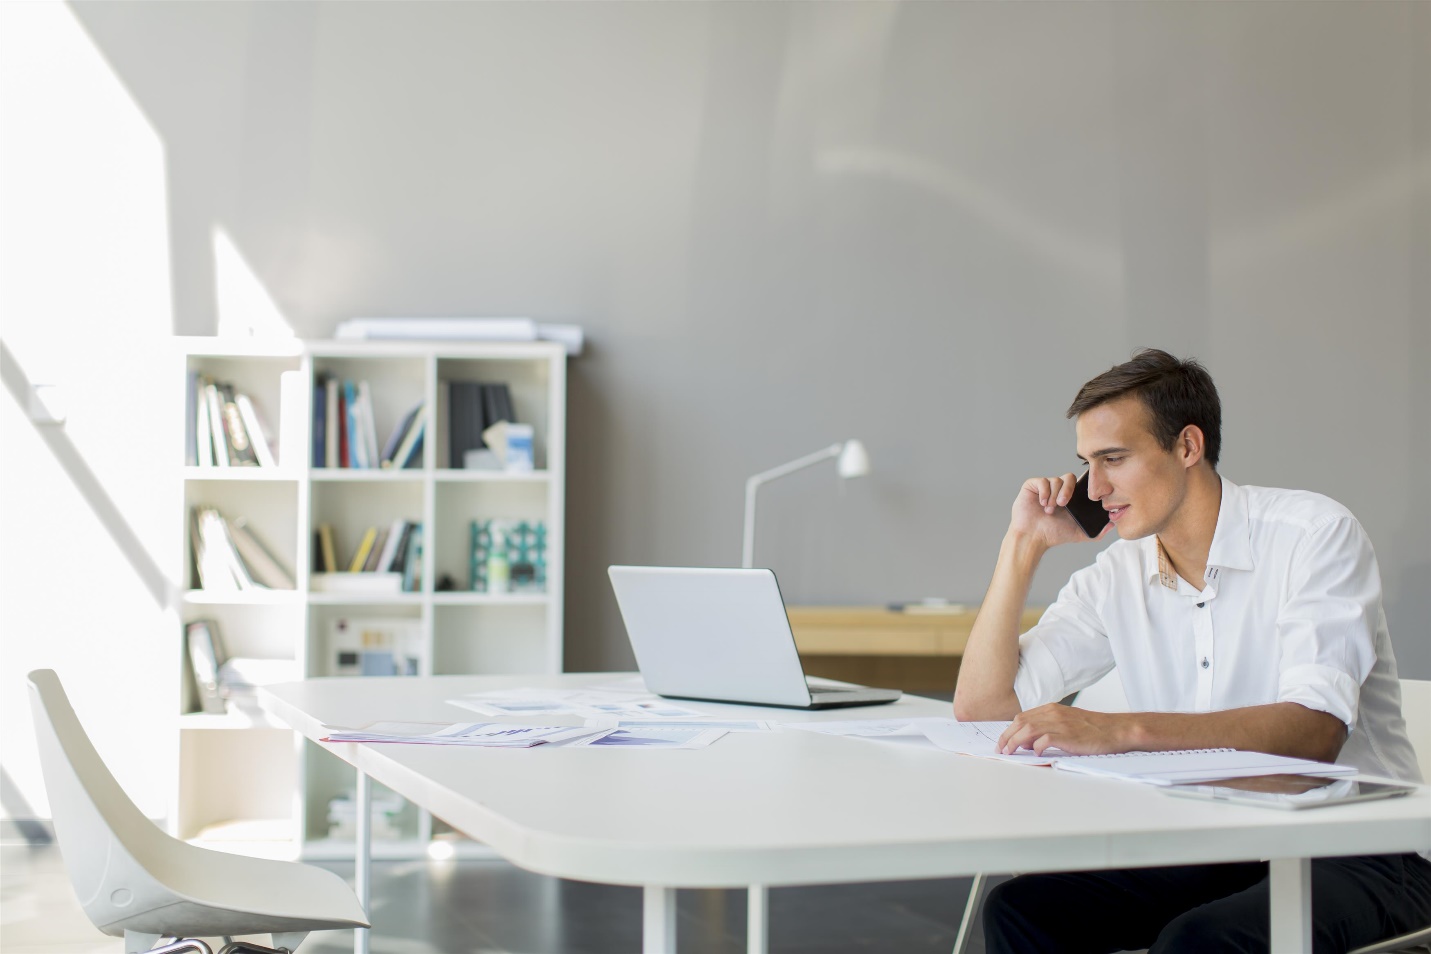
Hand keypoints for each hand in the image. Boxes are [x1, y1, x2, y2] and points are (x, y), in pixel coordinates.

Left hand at [997, 703, 1130, 755]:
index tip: (1002, 742)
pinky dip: (1036, 747)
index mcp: (1051, 709)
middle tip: (1001, 750)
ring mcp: (1061, 724)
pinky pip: (1045, 739)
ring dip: (1015, 742)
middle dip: (1007, 737)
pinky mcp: (1068, 736)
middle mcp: (1053, 713)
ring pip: (1028, 730)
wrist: (1116, 730)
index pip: (1022, 717)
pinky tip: (1035, 753)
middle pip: (1021, 722)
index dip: (1009, 730)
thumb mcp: (1067, 722)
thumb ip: (1047, 727)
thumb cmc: (1093, 729)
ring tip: (1010, 753)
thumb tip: (1027, 741)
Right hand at [1008, 473, 1111, 549]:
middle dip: (1068, 490)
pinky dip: (1044, 492)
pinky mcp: (1032, 486)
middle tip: (1064, 504)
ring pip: (1055, 480)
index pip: (1079, 483)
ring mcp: (1045, 487)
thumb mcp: (1079, 534)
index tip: (1081, 497)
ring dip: (1054, 495)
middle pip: (1069, 477)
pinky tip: (1042, 504)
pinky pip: (1041, 481)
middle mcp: (1057, 490)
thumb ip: (1097, 532)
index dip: (1082, 486)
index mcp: (1070, 497)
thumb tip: (1112, 525)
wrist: (1032, 537)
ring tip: (1049, 510)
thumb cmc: (1053, 535)